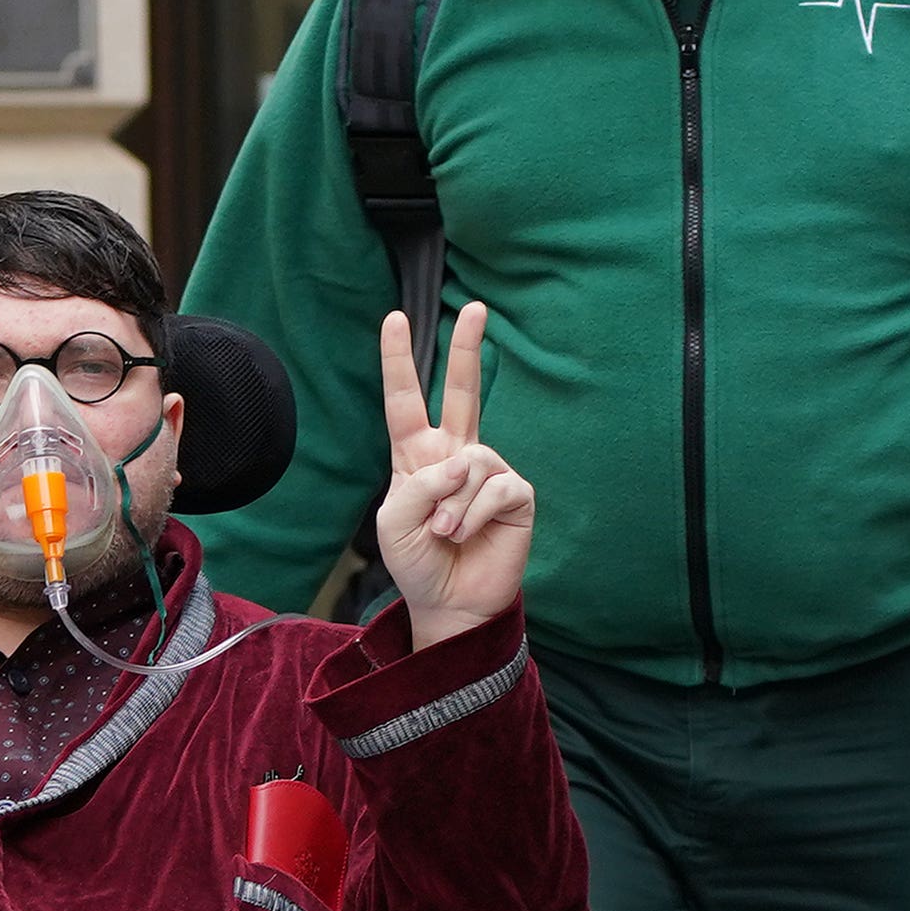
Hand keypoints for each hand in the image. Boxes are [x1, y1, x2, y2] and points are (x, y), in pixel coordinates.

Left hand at [373, 302, 534, 647]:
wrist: (448, 602)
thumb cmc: (417, 561)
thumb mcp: (395, 521)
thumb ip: (418, 484)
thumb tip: (462, 461)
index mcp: (417, 456)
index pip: (406, 400)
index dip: (398, 361)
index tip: (394, 319)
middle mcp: (455, 455)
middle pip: (463, 391)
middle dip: (468, 349)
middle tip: (475, 308)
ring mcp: (488, 472)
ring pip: (472, 462)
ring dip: (452, 505)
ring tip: (444, 533)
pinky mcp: (515, 495)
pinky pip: (494, 488)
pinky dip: (472, 515)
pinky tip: (465, 535)